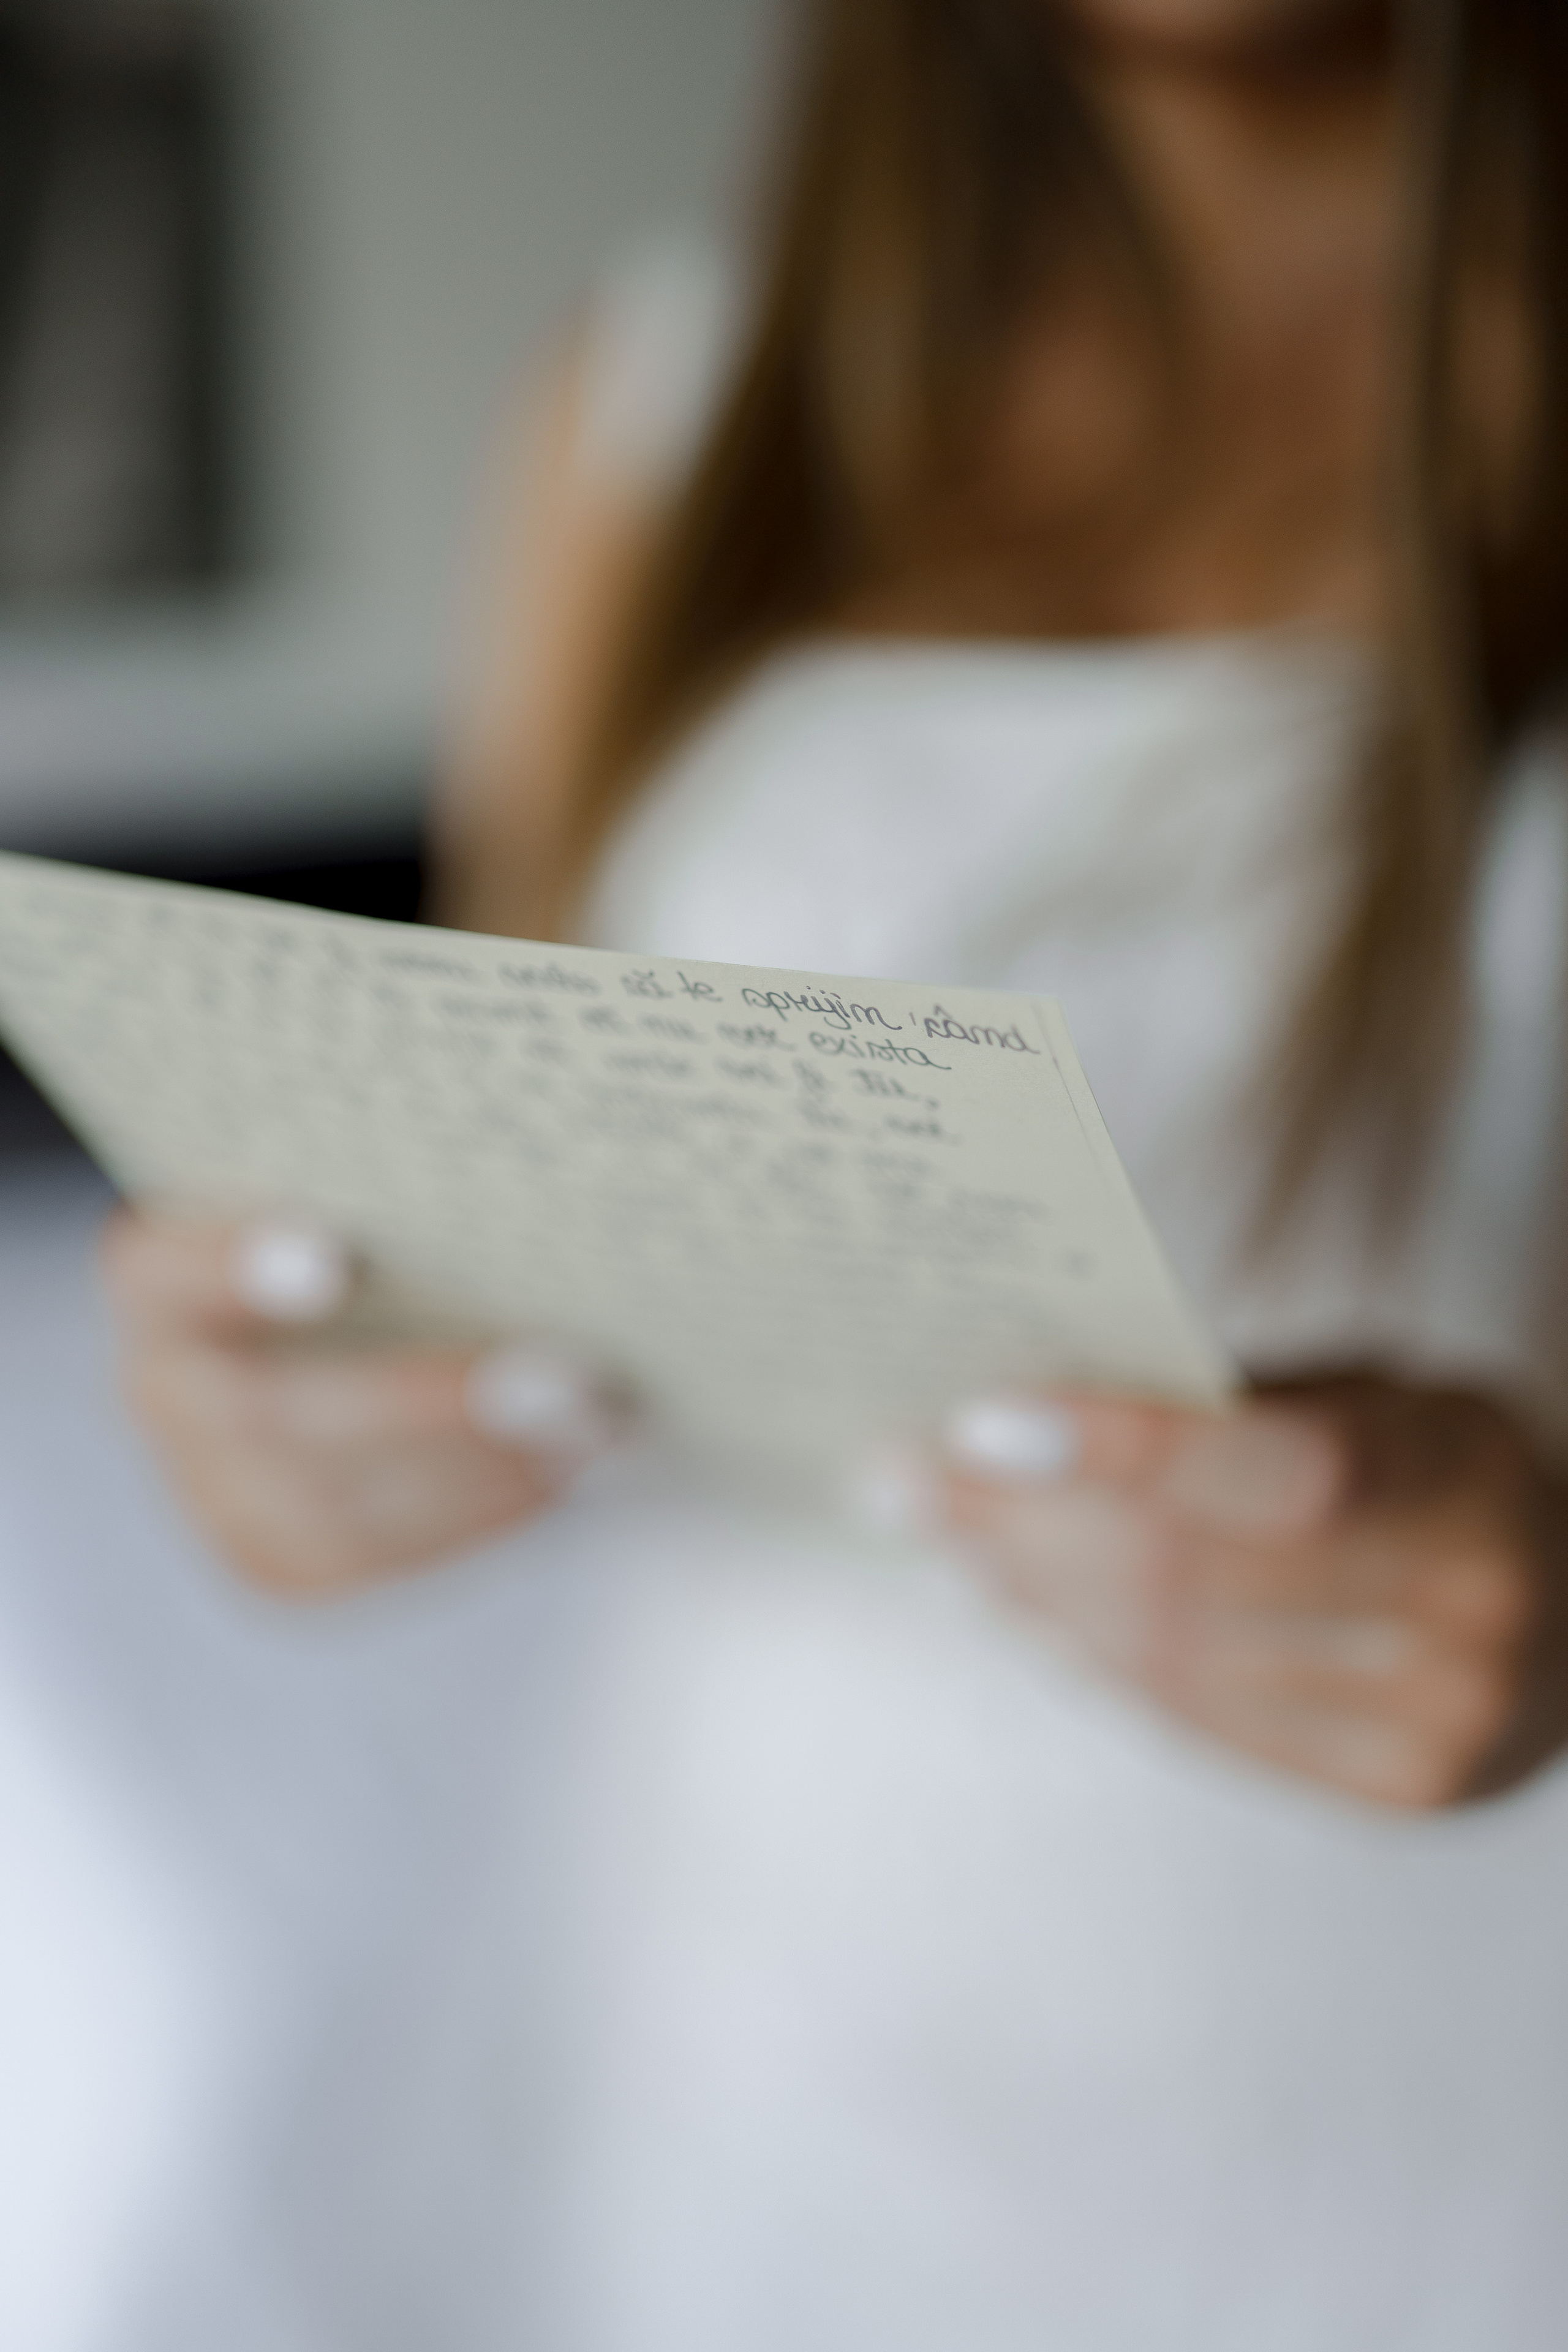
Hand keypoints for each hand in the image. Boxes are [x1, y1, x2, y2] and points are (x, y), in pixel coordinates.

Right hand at [101, 1209, 619, 1596]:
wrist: (370, 1344)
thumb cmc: (389, 1240)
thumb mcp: (379, 1205)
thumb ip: (406, 1196)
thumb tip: (530, 1166)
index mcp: (160, 1281)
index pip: (166, 1271)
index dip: (237, 1267)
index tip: (344, 1260)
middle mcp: (164, 1391)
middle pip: (268, 1414)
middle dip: (426, 1404)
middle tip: (563, 1377)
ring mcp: (212, 1493)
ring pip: (329, 1508)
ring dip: (481, 1468)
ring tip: (592, 1421)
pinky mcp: (277, 1565)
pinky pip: (376, 1558)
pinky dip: (480, 1513)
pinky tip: (562, 1467)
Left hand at [866, 1373, 1567, 1807]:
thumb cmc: (1435, 1459)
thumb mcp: (1375, 1386)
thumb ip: (1236, 1404)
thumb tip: (1026, 1418)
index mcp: (1467, 1475)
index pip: (1281, 1473)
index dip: (1126, 1449)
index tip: (979, 1422)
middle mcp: (1473, 1614)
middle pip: (1193, 1576)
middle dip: (1023, 1525)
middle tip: (901, 1479)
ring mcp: (1441, 1724)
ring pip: (1176, 1659)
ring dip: (1033, 1595)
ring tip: (940, 1540)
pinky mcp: (1399, 1794)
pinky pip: (1199, 1720)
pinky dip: (1092, 1656)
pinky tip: (1021, 1606)